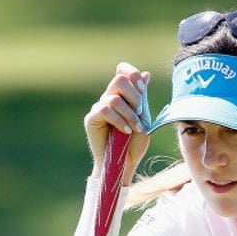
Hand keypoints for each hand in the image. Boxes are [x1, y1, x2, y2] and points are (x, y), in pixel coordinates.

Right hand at [83, 62, 151, 186]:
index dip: (132, 74)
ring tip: (135, 128)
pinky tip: (126, 131)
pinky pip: (105, 110)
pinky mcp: (91, 119)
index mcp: (122, 95)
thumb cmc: (133, 144)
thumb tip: (145, 73)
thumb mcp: (143, 118)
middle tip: (140, 113)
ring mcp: (99, 108)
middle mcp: (108, 98)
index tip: (142, 89)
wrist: (123, 164)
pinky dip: (119, 120)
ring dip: (129, 114)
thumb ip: (142, 97)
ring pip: (114, 98)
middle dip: (135, 96)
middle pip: (119, 80)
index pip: (123, 71)